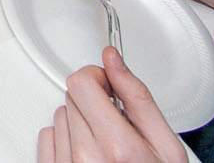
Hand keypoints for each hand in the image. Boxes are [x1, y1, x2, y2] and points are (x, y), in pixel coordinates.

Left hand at [37, 49, 186, 162]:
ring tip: (106, 145)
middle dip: (95, 104)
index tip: (111, 89)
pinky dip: (66, 140)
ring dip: (81, 124)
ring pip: (60, 115)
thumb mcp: (166, 145)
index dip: (99, 79)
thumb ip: (138, 98)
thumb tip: (113, 60)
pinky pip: (47, 136)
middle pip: (72, 97)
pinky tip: (89, 154)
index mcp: (117, 147)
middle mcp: (85, 159)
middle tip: (118, 126)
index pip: (81, 83)